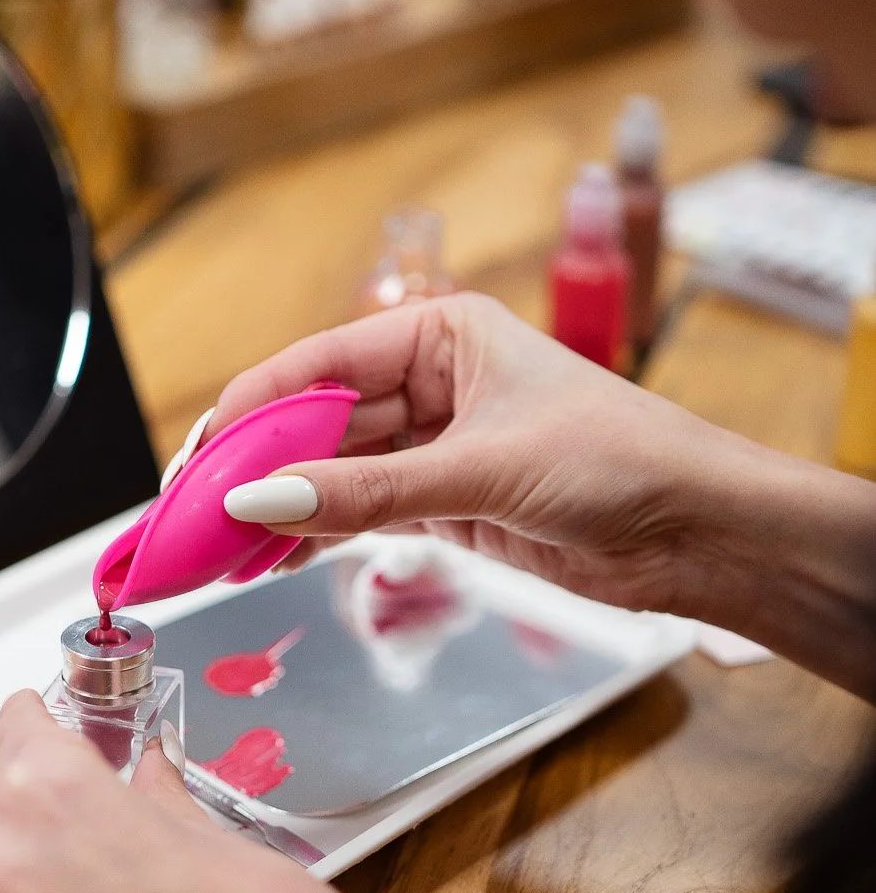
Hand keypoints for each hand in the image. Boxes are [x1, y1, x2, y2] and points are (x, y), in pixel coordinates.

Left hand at [0, 690, 409, 892]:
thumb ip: (156, 801)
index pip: (19, 731)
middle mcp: (1, 864)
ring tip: (50, 862)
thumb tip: (143, 775)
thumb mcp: (218, 837)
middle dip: (21, 796)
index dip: (41, 722)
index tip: (48, 721)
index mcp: (52, 793)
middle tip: (71, 803)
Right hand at [207, 294, 733, 616]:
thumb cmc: (616, 461)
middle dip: (256, 468)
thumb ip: (362, 492)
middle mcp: (433, 381)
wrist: (697, 531)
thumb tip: (258, 504)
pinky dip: (318, 535)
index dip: (251, 410)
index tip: (198, 456)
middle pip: (317, 421)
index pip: (319, 364)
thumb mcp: (479, 470)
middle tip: (194, 514)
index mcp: (441, 333)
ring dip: (279, 510)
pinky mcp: (449, 503)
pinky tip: (272, 559)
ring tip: (218, 550)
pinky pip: (362, 512)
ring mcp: (438, 444)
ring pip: (333, 473)